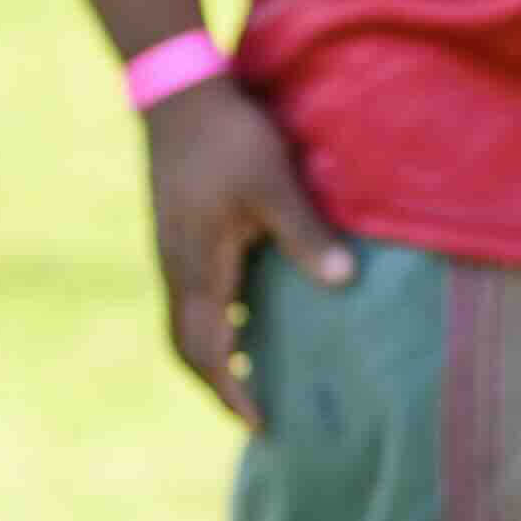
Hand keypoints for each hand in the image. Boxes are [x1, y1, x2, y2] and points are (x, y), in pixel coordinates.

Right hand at [145, 80, 350, 429]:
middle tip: (257, 409)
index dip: (230, 393)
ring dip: (219, 352)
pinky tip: (252, 313)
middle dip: (220, 383)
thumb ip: (306, 235)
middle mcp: (178, 270)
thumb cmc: (228, 138)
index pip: (206, 352)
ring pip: (191, 322)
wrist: (178, 96)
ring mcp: (176, 252)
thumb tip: (344, 284)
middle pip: (189, 347)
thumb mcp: (274, 184)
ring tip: (258, 372)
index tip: (259, 424)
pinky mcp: (182, 234)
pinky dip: (220, 320)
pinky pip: (196, 295)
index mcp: (197, 270)